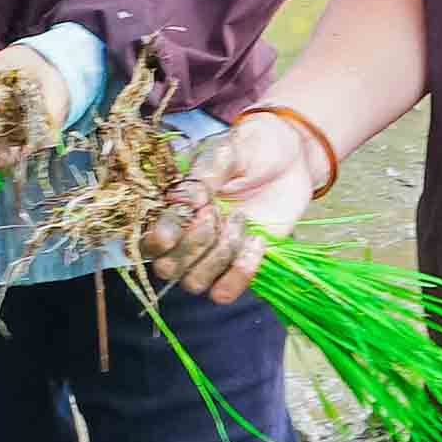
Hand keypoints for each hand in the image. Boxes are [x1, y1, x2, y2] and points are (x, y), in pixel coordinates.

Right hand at [146, 114, 322, 303]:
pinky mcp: (238, 267)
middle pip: (167, 268)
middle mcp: (184, 237)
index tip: (192, 214)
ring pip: (195, 282)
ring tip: (240, 220)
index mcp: (171, 208)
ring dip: (220, 255)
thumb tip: (188, 202)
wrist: (292, 158)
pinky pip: (225, 292)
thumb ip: (205, 174)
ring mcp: (210, 256)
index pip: (149, 238)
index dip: (163, 235)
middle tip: (217, 211)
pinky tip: (257, 241)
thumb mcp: (228, 150)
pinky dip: (240, 273)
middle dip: (195, 242)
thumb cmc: (252, 149)